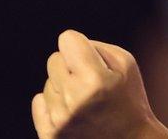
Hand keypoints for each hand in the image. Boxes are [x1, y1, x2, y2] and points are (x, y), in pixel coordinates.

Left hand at [32, 29, 167, 138]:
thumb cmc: (129, 97)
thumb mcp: (126, 63)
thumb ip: (96, 46)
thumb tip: (66, 44)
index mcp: (95, 80)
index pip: (67, 40)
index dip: (79, 45)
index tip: (89, 56)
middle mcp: (74, 100)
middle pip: (54, 59)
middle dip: (70, 65)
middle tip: (90, 81)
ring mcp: (60, 120)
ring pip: (48, 82)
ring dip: (64, 87)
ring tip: (85, 101)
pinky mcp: (50, 135)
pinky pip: (38, 102)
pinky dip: (52, 103)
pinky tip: (71, 110)